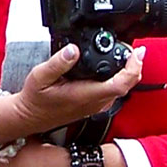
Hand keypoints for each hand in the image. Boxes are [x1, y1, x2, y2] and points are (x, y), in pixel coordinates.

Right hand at [0, 44, 144, 144]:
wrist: (30, 117)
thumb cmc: (35, 99)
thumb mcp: (40, 76)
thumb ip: (58, 63)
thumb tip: (73, 50)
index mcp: (85, 95)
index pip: (119, 84)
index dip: (132, 68)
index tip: (136, 52)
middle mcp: (95, 103)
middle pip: (127, 86)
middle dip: (135, 66)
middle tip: (133, 49)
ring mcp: (96, 106)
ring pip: (122, 89)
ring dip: (129, 72)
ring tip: (127, 54)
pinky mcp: (94, 105)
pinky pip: (114, 91)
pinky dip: (120, 77)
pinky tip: (115, 66)